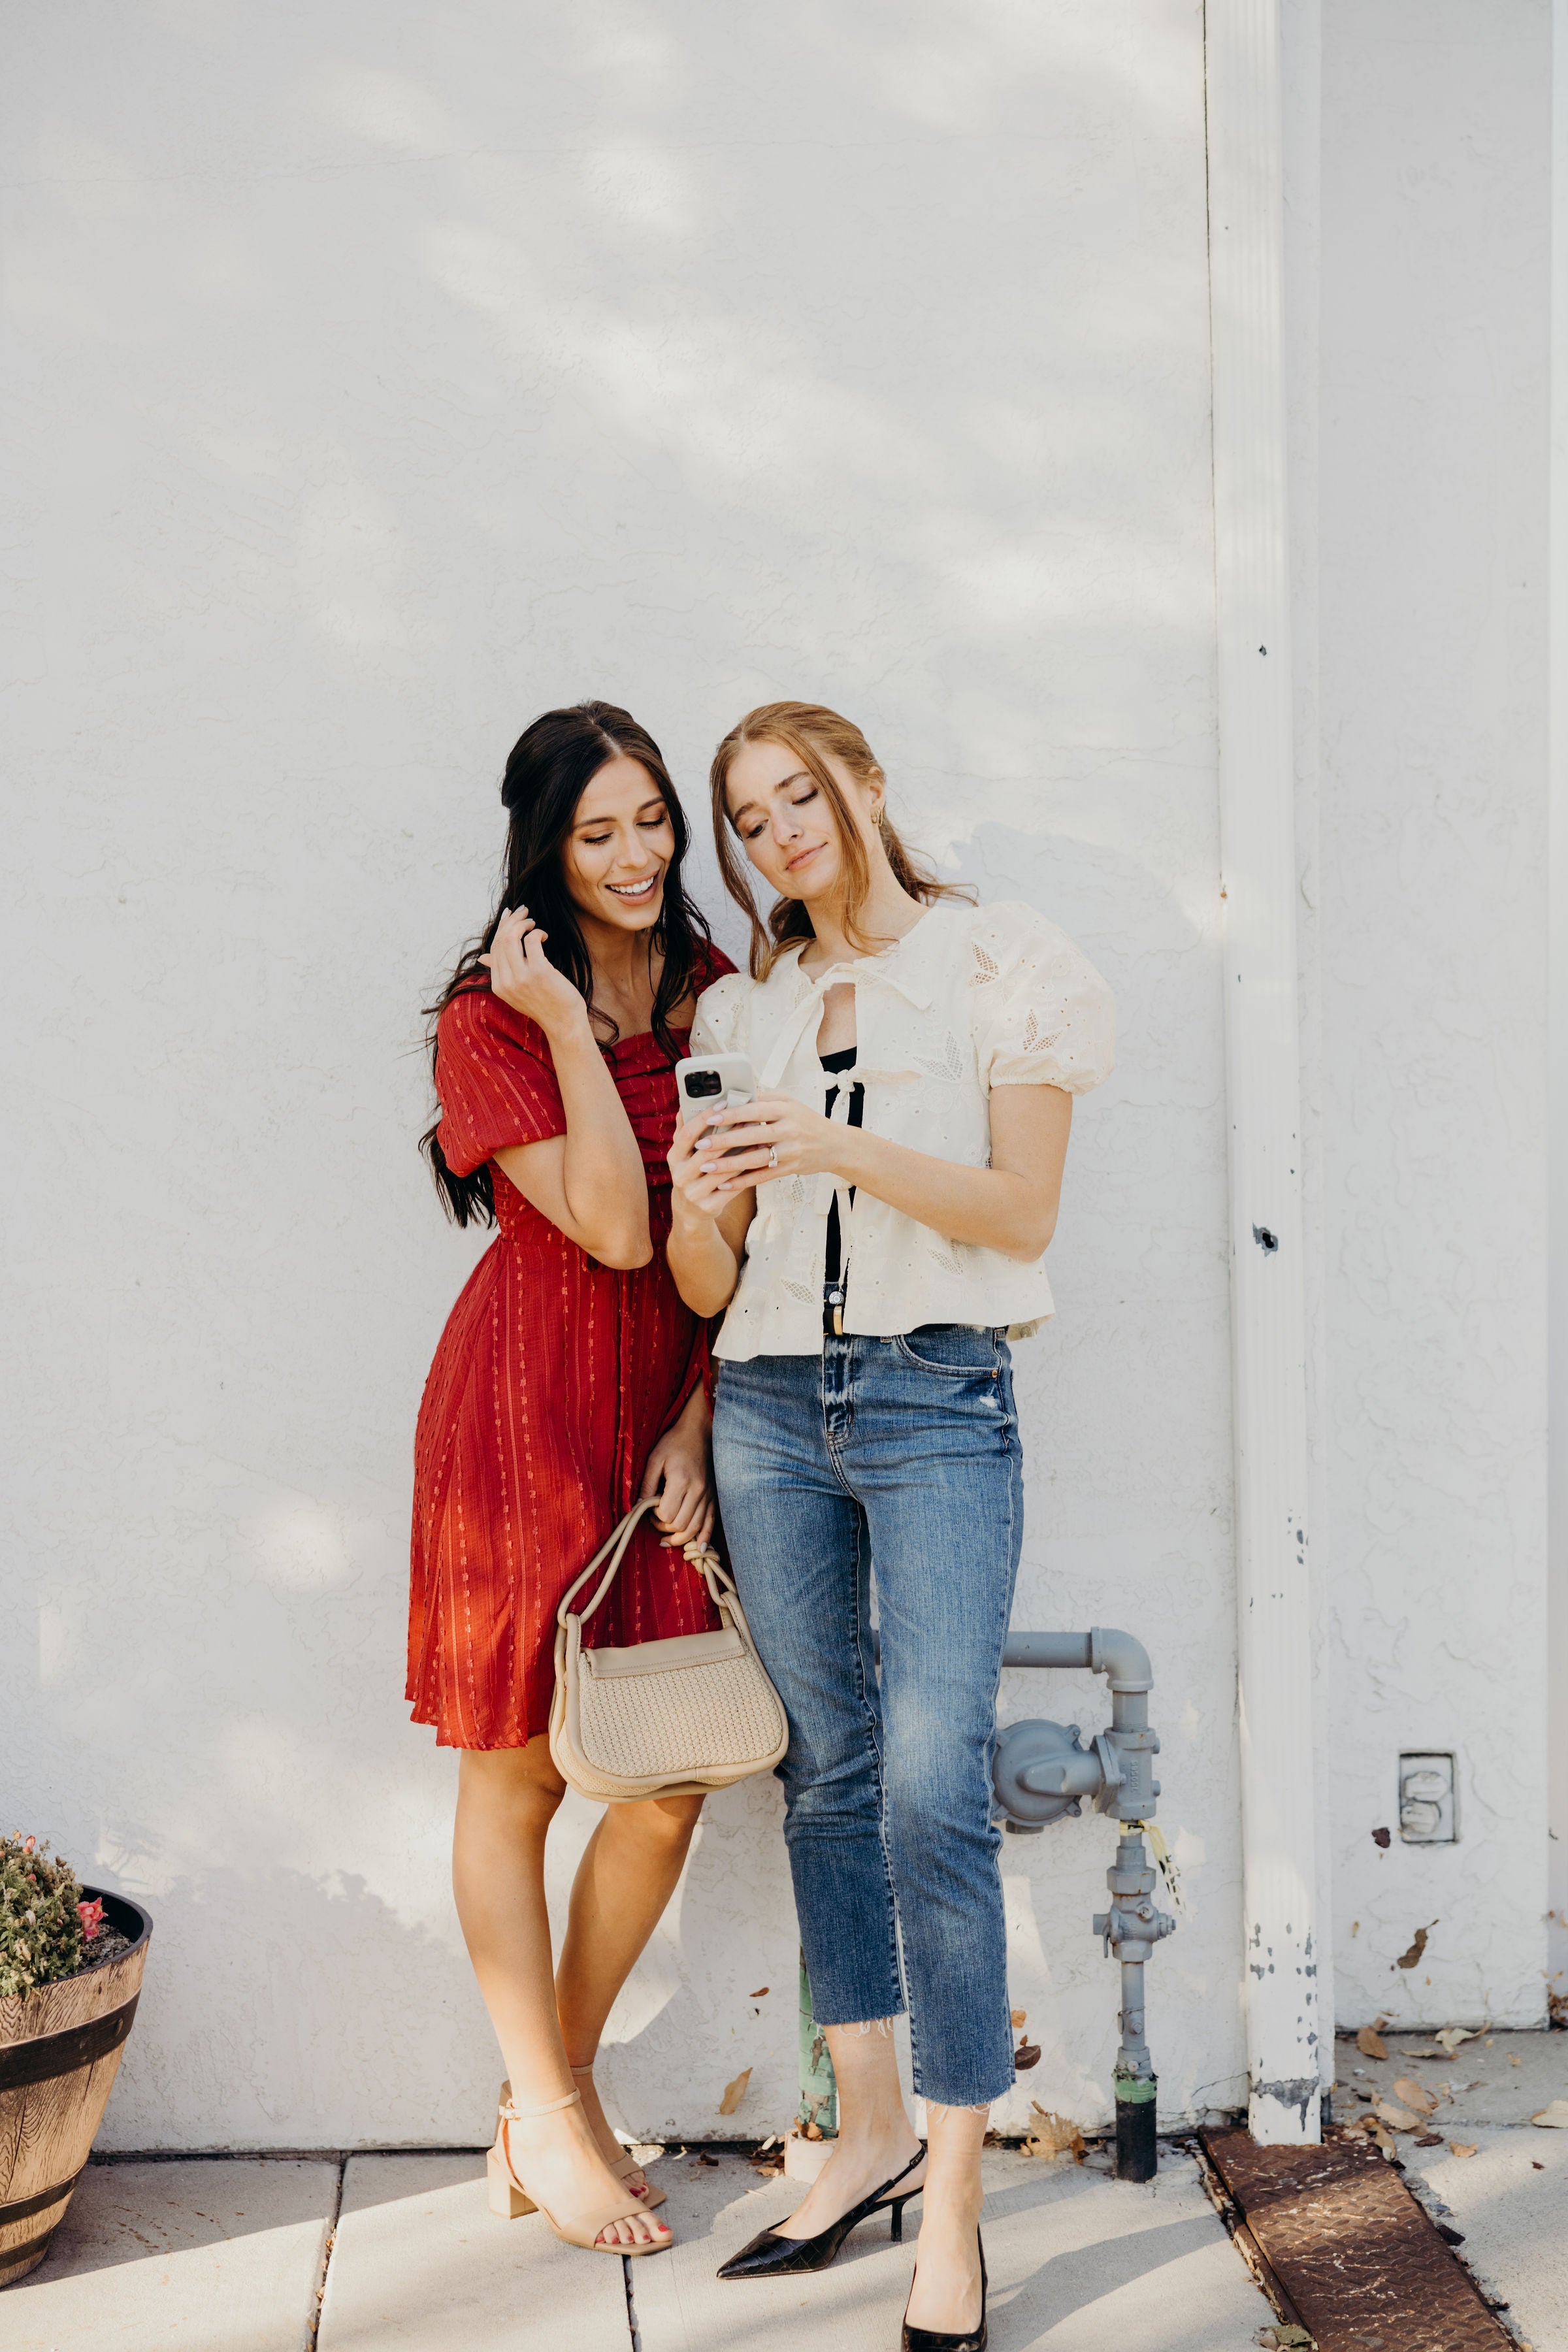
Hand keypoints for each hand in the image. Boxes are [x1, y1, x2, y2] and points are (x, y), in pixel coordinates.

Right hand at [479, 907, 588, 1037]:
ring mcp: (521, 977)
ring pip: (511, 938)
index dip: (501, 929)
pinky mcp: (539, 972)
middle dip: (511, 921)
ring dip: (522, 923)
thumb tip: (482, 959)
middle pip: (501, 941)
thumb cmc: (544, 1004)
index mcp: (498, 986)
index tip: (510, 916)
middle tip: (523, 911)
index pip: (493, 949)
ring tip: (532, 921)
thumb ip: (500, 973)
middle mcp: (506, 982)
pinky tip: (543, 936)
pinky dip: (537, 932)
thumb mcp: (516, 991)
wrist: (564, 1023)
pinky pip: (531, 941)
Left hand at [639, 1415, 715, 1549]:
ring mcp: (709, 1495)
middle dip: (665, 1528)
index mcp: (681, 1481)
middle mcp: (698, 1491)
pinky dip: (704, 1538)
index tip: (649, 1508)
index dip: (655, 1517)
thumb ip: (647, 1484)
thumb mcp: (655, 1459)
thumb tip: (638, 1506)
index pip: (667, 1515)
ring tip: (667, 1541)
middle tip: (655, 1520)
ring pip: (695, 1528)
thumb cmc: (674, 1443)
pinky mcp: (714, 1497)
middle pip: (680, 1525)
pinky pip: (711, 1522)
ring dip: (680, 1538)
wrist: (699, 1432)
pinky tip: (698, 1550)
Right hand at [667, 1108, 749, 1223]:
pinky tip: (758, 1159)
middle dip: (730, 1134)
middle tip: (749, 1117)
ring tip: (758, 1137)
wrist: (690, 1213)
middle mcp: (680, 1176)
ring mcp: (693, 1193)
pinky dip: (746, 1172)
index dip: (704, 1117)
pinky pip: (732, 1187)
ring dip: (743, 1152)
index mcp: (673, 1158)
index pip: (688, 1134)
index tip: (723, 1103)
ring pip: (722, 1169)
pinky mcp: (709, 1206)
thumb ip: (686, 1131)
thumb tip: (686, 1103)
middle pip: (707, 1152)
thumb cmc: (692, 1174)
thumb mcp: (683, 1154)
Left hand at [689, 1091, 845, 1191]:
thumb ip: (765, 1099)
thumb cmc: (806, 1120)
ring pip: (755, 1159)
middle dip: (724, 1140)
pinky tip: (725, 1185)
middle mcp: (790, 1129)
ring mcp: (791, 1151)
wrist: (835, 1145)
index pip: (755, 1109)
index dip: (732, 1113)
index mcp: (786, 1109)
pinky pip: (764, 1176)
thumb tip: (735, 1095)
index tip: (711, 1116)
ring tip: (706, 1166)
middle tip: (701, 1144)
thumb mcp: (790, 1103)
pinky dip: (743, 1181)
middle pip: (753, 1135)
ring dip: (729, 1164)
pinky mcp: (791, 1169)